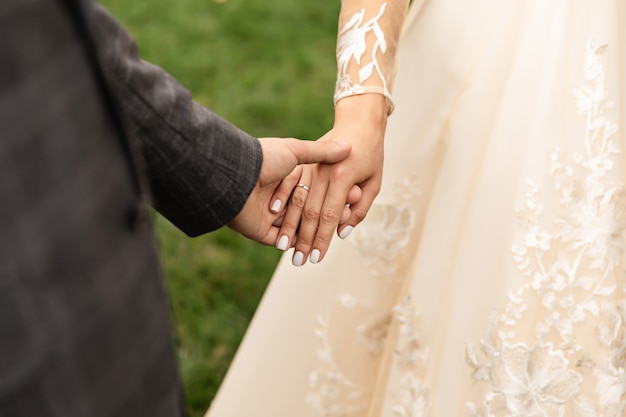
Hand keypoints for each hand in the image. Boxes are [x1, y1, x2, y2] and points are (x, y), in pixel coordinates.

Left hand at [227, 137, 350, 244]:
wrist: (236, 175)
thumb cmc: (265, 159)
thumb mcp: (296, 151)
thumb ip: (321, 152)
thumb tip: (347, 147)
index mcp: (282, 177)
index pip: (313, 190)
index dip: (333, 193)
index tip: (355, 193)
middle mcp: (275, 196)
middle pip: (308, 211)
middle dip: (328, 215)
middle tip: (348, 214)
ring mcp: (268, 216)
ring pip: (297, 228)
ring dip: (315, 231)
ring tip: (336, 231)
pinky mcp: (261, 232)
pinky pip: (283, 241)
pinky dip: (298, 242)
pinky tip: (317, 244)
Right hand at [270, 94, 386, 264]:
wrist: (359, 121)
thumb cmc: (371, 153)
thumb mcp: (375, 182)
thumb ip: (361, 209)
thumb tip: (342, 233)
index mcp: (343, 176)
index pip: (330, 215)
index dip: (322, 238)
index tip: (316, 258)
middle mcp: (324, 172)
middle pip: (311, 212)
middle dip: (304, 239)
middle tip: (298, 262)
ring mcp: (310, 166)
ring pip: (297, 200)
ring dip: (290, 225)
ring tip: (284, 247)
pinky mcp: (303, 162)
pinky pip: (290, 184)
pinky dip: (282, 200)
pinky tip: (274, 216)